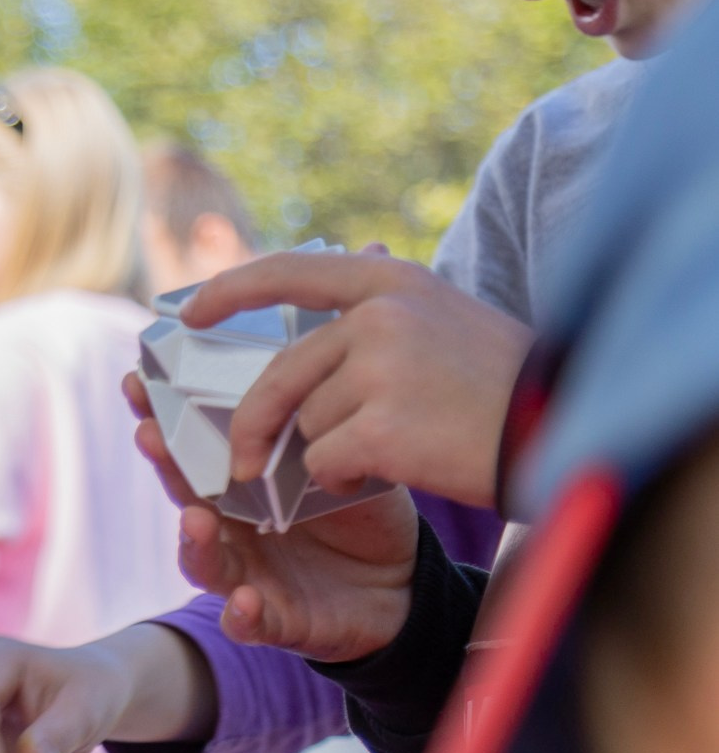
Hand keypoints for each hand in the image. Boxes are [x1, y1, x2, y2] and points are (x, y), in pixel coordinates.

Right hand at [127, 374, 420, 661]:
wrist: (403, 586)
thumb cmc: (363, 516)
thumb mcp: (344, 465)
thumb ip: (313, 435)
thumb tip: (300, 376)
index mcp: (241, 485)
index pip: (194, 447)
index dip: (161, 416)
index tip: (138, 381)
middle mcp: (230, 529)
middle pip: (185, 496)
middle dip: (164, 466)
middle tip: (149, 433)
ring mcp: (246, 576)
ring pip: (203, 561)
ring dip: (193, 542)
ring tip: (196, 521)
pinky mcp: (273, 620)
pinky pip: (246, 622)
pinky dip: (240, 615)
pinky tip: (245, 601)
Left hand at [177, 248, 528, 507]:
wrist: (561, 429)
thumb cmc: (503, 386)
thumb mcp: (445, 318)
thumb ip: (377, 313)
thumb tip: (310, 298)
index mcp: (391, 284)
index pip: (291, 272)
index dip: (232, 290)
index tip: (190, 312)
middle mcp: (380, 316)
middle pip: (282, 376)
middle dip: (255, 423)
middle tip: (240, 461)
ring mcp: (380, 370)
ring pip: (306, 425)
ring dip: (331, 451)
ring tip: (397, 446)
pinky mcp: (381, 427)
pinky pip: (322, 463)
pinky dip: (342, 480)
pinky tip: (394, 471)